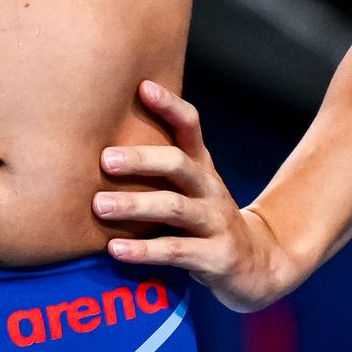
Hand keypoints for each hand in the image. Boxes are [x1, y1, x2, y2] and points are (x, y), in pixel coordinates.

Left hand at [95, 80, 296, 312]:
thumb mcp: (188, 188)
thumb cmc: (203, 219)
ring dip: (136, 205)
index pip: (190, 126)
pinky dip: (144, 250)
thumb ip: (156, 168)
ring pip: (175, 207)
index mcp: (201, 165)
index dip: (170, 106)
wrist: (256, 264)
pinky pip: (176, 251)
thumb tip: (95, 142)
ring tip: (99, 205)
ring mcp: (216, 222)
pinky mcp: (216, 256)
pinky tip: (115, 249)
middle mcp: (210, 188)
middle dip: (141, 160)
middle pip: (178, 164)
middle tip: (104, 160)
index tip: (142, 87)